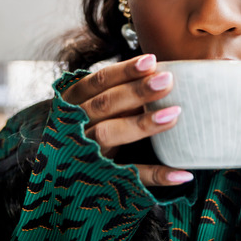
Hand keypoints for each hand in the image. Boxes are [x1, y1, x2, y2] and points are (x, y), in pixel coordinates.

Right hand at [61, 54, 193, 185]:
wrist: (57, 172)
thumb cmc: (88, 126)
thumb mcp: (93, 106)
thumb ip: (118, 92)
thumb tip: (160, 73)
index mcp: (74, 102)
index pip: (98, 81)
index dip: (124, 71)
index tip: (152, 61)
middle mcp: (74, 124)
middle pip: (104, 104)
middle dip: (136, 92)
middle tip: (167, 81)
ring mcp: (84, 152)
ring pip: (108, 134)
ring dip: (142, 124)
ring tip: (174, 115)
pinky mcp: (99, 179)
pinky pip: (129, 176)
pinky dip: (156, 175)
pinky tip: (183, 173)